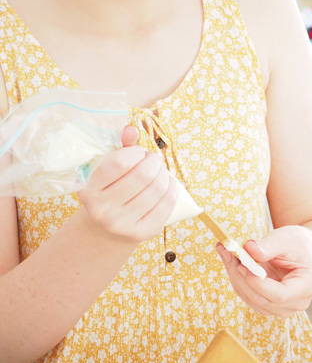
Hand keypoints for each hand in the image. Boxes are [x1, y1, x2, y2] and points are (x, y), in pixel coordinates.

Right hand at [77, 126, 177, 243]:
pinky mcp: (143, 232)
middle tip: (153, 160)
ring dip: (164, 174)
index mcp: (88, 189)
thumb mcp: (104, 171)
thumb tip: (131, 130)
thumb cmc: (107, 192)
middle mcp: (103, 209)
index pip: (119, 164)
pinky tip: (168, 183)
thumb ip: (118, 148)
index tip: (138, 152)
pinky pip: (167, 203)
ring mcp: (123, 223)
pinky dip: (172, 188)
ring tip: (160, 171)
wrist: (105, 231)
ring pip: (157, 189)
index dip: (135, 152)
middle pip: (143, 175)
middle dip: (154, 161)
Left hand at [216, 225, 311, 316]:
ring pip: (252, 300)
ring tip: (228, 254)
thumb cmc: (296, 243)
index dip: (258, 284)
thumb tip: (248, 249)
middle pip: (263, 300)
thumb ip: (269, 245)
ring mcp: (284, 308)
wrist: (300, 251)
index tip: (242, 264)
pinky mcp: (270, 306)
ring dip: (236, 278)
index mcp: (308, 286)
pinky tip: (233, 263)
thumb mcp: (286, 237)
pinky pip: (249, 297)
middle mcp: (298, 303)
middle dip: (241, 278)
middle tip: (228, 253)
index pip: (280, 295)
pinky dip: (238, 280)